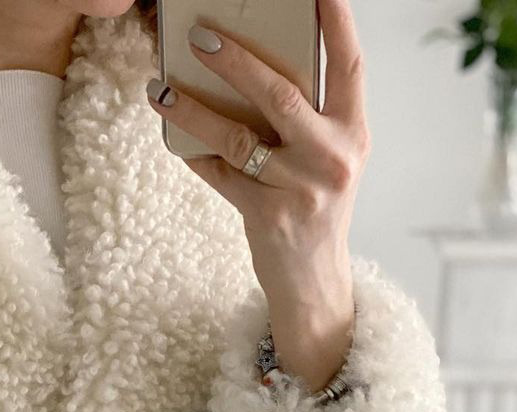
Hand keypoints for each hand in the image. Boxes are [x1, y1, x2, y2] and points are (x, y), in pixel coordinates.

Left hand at [145, 0, 369, 392]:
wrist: (314, 282)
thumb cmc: (315, 209)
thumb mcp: (329, 159)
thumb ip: (310, 118)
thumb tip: (255, 69)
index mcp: (354, 133)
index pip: (349, 65)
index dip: (335, 22)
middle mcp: (333, 156)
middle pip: (282, 93)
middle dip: (237, 61)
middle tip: (200, 36)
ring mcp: (300, 188)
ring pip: (239, 135)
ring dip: (194, 108)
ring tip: (162, 88)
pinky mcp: (267, 215)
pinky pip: (220, 174)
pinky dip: (194, 154)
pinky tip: (174, 137)